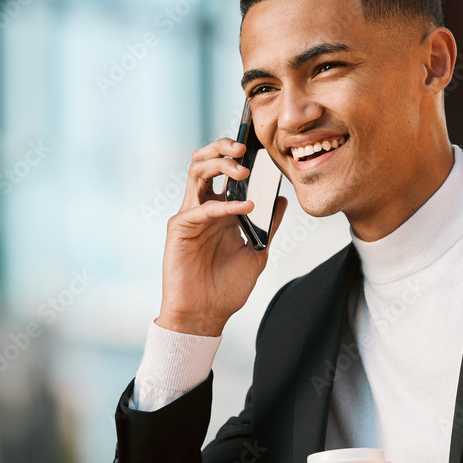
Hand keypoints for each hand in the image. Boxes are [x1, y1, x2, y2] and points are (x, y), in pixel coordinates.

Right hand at [157, 137, 287, 335]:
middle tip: (244, 147)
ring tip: (243, 170)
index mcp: (220, 211)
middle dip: (222, 148)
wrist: (205, 314)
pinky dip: (224, 205)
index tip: (259, 147)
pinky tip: (246, 207)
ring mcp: (189, 216)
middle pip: (204, 163)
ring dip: (219, 165)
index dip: (237, 156)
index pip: (224, 172)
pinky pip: (201, 208)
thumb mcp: (257, 252)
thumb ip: (268, 226)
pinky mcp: (179, 229)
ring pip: (196, 173)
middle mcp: (203, 208)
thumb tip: (282, 201)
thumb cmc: (226, 287)